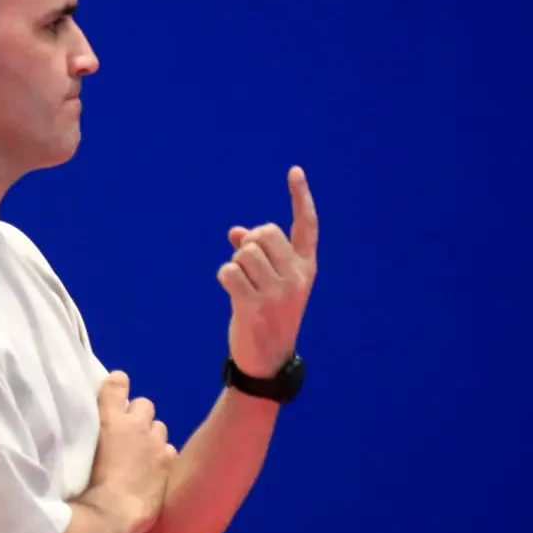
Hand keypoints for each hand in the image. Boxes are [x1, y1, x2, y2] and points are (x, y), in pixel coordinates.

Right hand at [89, 371, 177, 527]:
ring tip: (141, 451)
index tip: (115, 390)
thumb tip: (83, 435)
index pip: (117, 384)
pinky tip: (153, 468)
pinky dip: (161, 455)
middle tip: (127, 432)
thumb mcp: (75, 454)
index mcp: (109, 419)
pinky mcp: (167, 462)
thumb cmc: (83, 487)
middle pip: (143, 403)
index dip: (117, 384)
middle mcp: (135, 424)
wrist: (112, 515)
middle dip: (137, 414)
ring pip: (159, 426)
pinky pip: (168, 449)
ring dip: (150, 435)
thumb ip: (82, 436)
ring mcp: (155, 443)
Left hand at [218, 166, 319, 377]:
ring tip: (243, 285)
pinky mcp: (255, 306)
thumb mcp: (272, 283)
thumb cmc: (268, 315)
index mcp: (306, 268)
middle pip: (264, 233)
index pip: (307, 226)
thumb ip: (258, 255)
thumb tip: (236, 232)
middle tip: (250, 266)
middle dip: (249, 244)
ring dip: (235, 265)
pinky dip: (225, 277)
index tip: (294, 171)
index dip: (300, 197)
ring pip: (244, 253)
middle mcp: (296, 277)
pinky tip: (232, 292)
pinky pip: (229, 272)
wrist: (268, 360)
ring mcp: (278, 292)